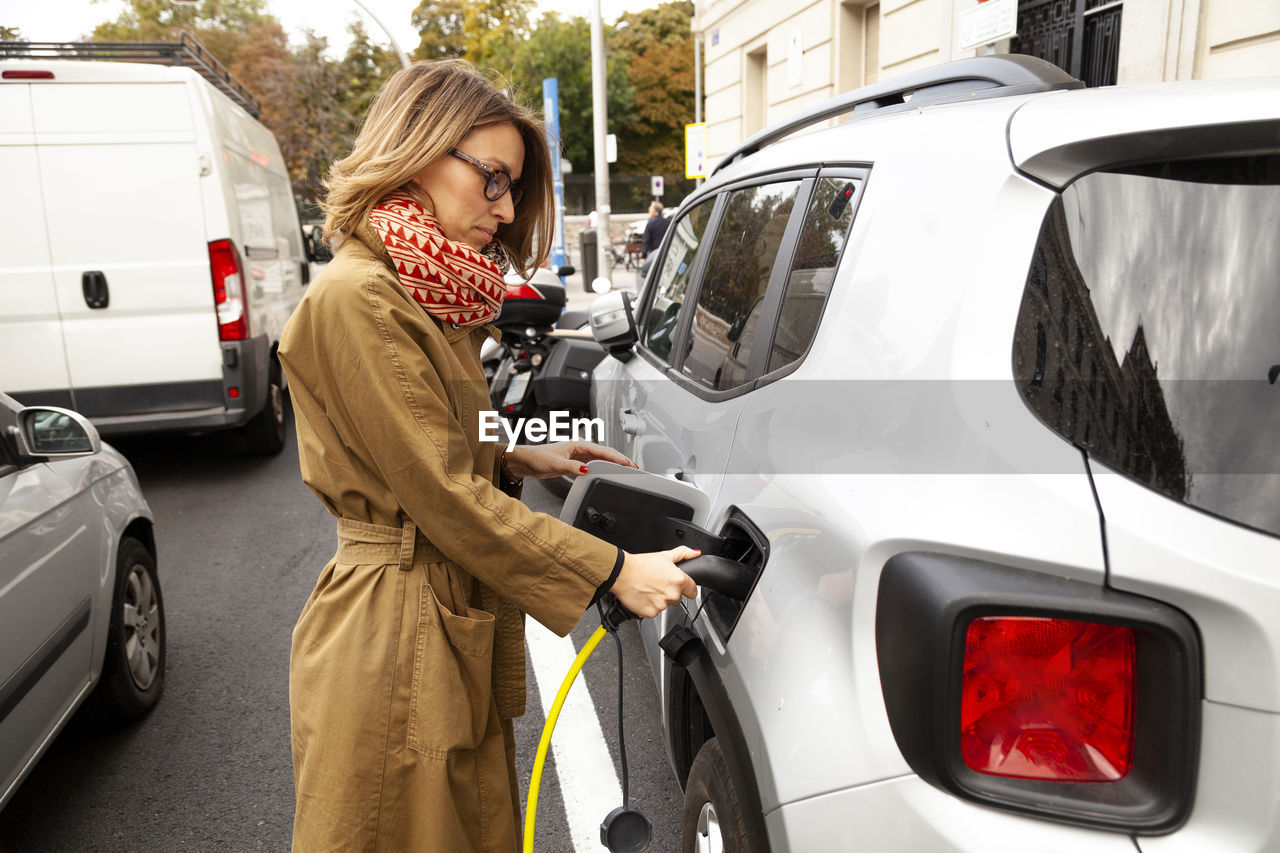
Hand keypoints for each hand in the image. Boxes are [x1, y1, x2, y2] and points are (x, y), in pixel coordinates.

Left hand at [504, 441, 637, 479]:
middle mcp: (579, 449)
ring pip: (601, 459)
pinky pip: (593, 465)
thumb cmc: (537, 457)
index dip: (617, 457)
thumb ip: (572, 467)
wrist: (526, 461)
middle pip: (605, 454)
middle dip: (620, 460)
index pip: (602, 451)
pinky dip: (603, 468)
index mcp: (578, 445)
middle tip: (634, 467)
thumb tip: (586, 469)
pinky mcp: (575, 463)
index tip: (628, 463)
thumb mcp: (556, 464)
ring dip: (613, 464)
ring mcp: (578, 456)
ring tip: (625, 470)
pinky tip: (608, 473)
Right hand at [610, 546, 699, 618]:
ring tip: (648, 589)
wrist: (622, 573)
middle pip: (678, 598)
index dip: (687, 588)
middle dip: (670, 593)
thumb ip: (683, 554)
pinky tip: (644, 596)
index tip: (681, 587)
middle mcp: (672, 594)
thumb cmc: (640, 565)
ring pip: (665, 605)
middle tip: (658, 584)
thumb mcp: (664, 555)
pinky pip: (654, 612)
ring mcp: (662, 605)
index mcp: (679, 580)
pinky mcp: (651, 613)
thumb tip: (695, 553)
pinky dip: (649, 606)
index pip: (692, 591)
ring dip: (659, 600)